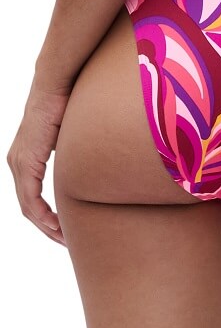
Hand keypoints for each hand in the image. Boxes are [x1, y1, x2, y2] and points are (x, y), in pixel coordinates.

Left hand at [6, 78, 71, 245]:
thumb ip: (76, 155)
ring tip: (66, 240)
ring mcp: (18, 163)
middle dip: (47, 229)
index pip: (31, 199)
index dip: (47, 219)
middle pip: (28, 209)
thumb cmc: (69, 104)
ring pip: (28, 207)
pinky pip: (30, 198)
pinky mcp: (26, 161)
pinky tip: (57, 225)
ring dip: (46, 227)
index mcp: (25, 159)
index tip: (66, 231)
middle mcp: (17, 163)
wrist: (57, 84)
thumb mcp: (72, 138)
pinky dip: (43, 215)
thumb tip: (97, 165)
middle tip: (67, 243)